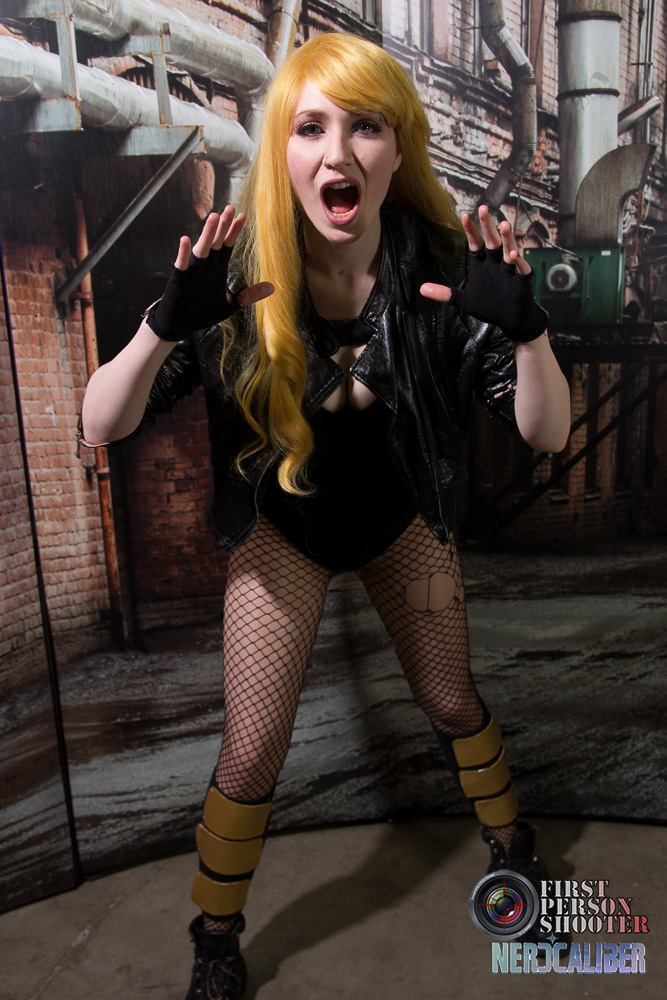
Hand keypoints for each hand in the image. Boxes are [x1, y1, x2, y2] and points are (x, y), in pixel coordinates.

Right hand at [146, 206, 273, 340]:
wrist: (179, 325)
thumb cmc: (202, 314)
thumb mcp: (228, 305)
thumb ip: (246, 296)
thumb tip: (268, 288)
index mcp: (217, 269)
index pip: (227, 246)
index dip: (235, 232)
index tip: (243, 216)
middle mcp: (205, 266)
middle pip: (216, 242)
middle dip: (223, 226)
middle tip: (231, 208)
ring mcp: (192, 272)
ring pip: (201, 249)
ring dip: (207, 234)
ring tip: (214, 217)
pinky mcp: (179, 280)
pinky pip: (181, 265)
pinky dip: (183, 254)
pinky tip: (185, 240)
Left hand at [420, 205, 547, 342]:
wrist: (510, 319)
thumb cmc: (489, 306)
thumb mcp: (464, 300)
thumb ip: (445, 293)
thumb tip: (421, 289)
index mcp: (483, 264)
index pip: (475, 243)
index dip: (471, 230)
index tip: (464, 215)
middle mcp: (496, 263)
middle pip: (492, 241)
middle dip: (488, 226)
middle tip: (483, 208)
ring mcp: (510, 270)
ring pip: (509, 250)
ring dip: (506, 238)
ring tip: (503, 224)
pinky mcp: (522, 280)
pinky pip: (522, 269)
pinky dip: (519, 262)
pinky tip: (514, 255)